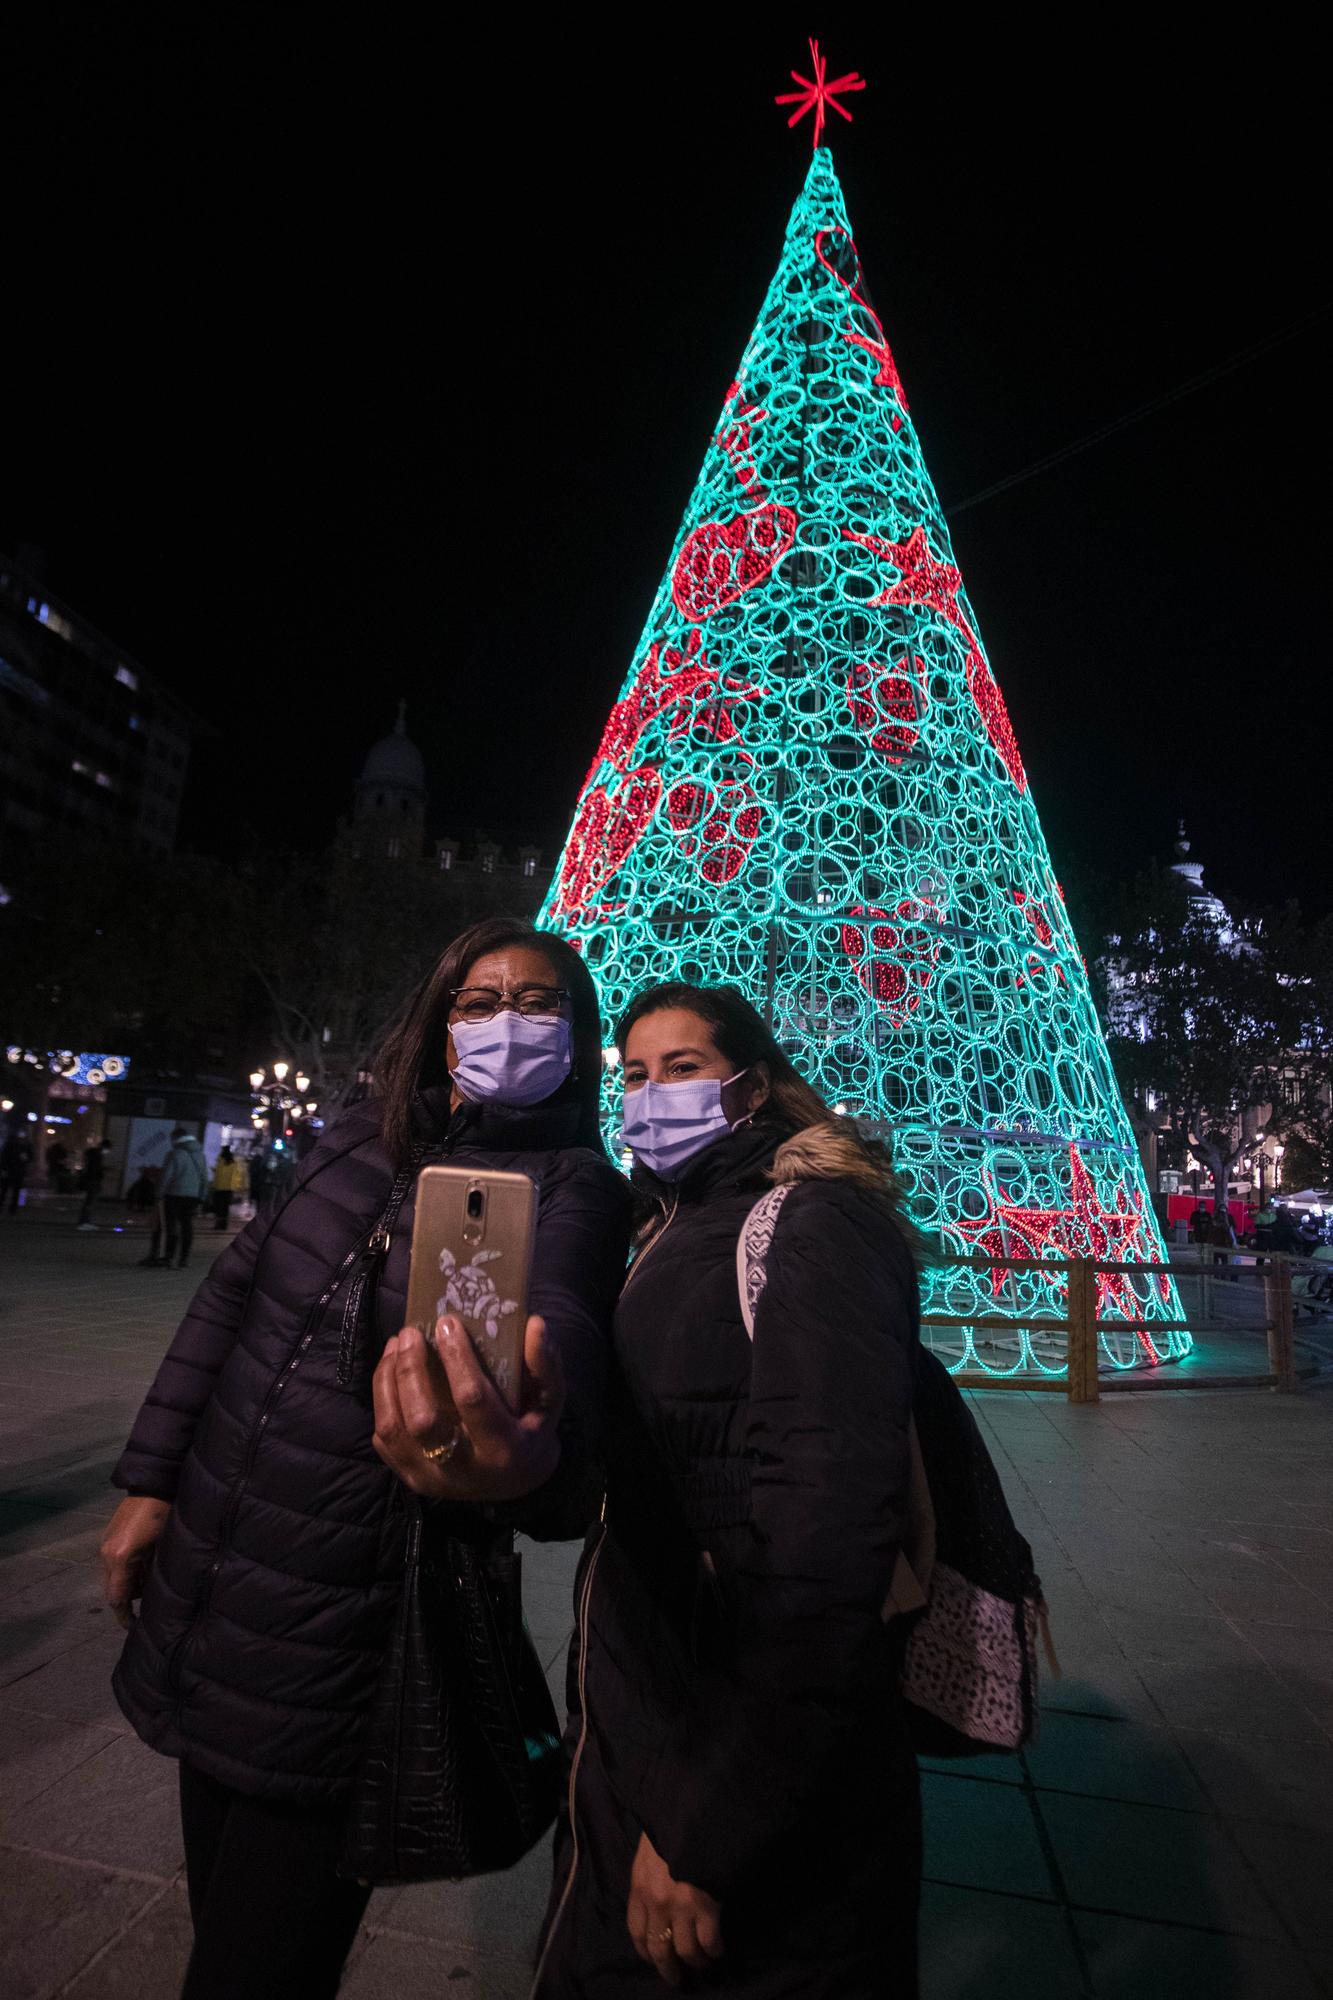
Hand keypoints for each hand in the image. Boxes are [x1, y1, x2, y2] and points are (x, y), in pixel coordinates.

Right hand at [100, 1496, 170, 1629]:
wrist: (154, 1484)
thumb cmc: (165, 1514)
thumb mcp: (163, 1548)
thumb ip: (154, 1573)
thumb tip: (154, 1594)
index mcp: (120, 1558)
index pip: (117, 1597)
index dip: (124, 1615)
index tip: (134, 1627)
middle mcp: (107, 1553)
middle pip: (114, 1588)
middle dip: (130, 1598)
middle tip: (150, 1602)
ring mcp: (106, 1544)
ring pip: (115, 1576)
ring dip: (132, 1582)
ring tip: (153, 1578)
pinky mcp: (109, 1537)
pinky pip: (116, 1562)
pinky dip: (130, 1569)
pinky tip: (146, 1564)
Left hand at [371, 1313, 564, 1503]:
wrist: (516, 1485)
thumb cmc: (533, 1431)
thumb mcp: (550, 1400)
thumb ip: (545, 1365)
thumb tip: (534, 1323)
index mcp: (503, 1450)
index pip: (472, 1400)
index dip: (457, 1359)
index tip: (447, 1323)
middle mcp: (463, 1471)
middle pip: (422, 1419)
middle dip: (411, 1369)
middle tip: (411, 1332)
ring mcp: (431, 1478)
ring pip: (393, 1428)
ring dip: (388, 1380)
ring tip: (396, 1344)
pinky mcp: (411, 1479)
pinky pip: (383, 1439)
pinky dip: (382, 1400)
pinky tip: (390, 1371)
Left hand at [627, 1830, 723, 1985]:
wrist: (700, 1810)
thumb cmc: (672, 1821)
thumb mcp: (651, 1845)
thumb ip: (650, 1871)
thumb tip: (655, 1890)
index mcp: (640, 1884)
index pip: (636, 1930)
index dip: (645, 1950)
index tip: (653, 1959)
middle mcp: (656, 1901)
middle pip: (658, 1948)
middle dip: (668, 1968)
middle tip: (676, 1978)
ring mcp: (682, 1907)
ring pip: (686, 1950)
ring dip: (695, 1961)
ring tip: (703, 1961)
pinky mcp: (707, 1908)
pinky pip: (709, 1942)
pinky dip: (714, 1950)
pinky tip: (718, 1949)